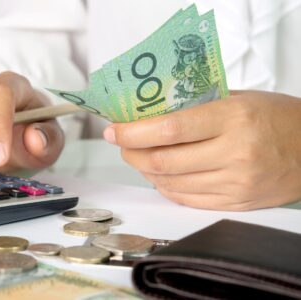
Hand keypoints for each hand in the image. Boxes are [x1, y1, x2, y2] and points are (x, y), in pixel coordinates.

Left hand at [103, 91, 300, 210]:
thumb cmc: (276, 117)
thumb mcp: (237, 98)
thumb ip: (194, 106)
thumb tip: (146, 114)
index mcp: (233, 118)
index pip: (169, 129)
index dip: (133, 132)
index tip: (114, 130)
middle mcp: (234, 153)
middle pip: (163, 160)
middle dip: (131, 152)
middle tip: (121, 143)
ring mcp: (235, 182)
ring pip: (170, 182)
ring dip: (145, 169)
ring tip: (138, 156)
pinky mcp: (235, 202)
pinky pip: (186, 199)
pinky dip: (165, 186)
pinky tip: (159, 174)